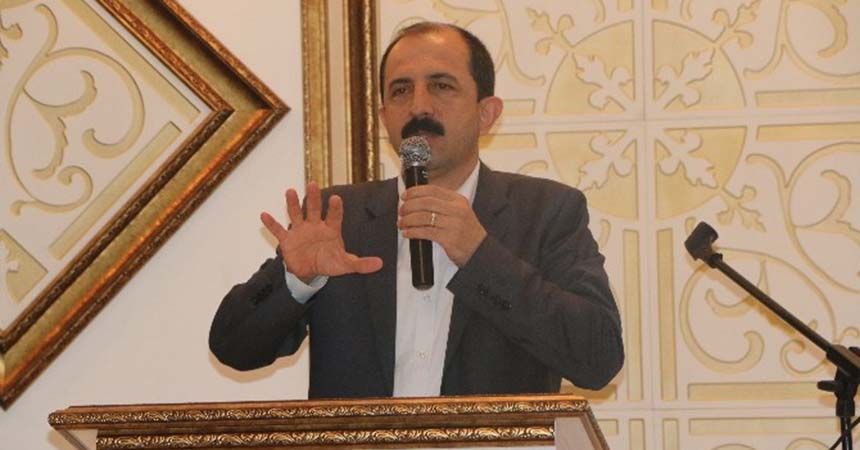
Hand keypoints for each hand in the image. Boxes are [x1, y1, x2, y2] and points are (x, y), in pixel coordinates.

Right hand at [261, 182, 382, 282]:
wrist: (309, 272)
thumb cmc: (328, 263)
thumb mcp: (345, 264)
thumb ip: (361, 264)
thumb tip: (380, 264)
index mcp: (330, 230)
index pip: (334, 217)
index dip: (335, 208)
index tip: (336, 198)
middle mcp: (315, 226)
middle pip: (314, 209)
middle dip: (314, 197)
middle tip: (313, 184)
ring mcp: (300, 231)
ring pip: (296, 214)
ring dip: (293, 204)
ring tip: (290, 191)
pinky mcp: (287, 240)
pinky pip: (278, 230)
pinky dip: (271, 224)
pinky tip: (264, 215)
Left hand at [397, 185, 486, 266]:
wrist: (480, 251)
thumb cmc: (466, 232)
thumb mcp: (459, 212)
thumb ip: (443, 204)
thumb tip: (417, 200)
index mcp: (458, 200)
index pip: (433, 190)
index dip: (415, 191)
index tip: (405, 195)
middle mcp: (457, 210)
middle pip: (426, 202)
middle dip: (409, 205)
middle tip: (401, 211)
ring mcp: (453, 224)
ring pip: (424, 217)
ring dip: (408, 220)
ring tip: (401, 223)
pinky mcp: (449, 239)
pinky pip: (425, 232)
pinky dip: (413, 232)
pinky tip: (407, 233)